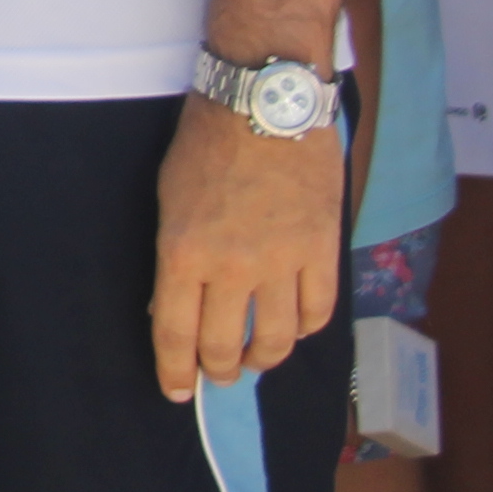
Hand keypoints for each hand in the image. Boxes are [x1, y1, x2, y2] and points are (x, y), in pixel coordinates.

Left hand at [150, 91, 342, 399]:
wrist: (263, 101)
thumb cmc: (205, 142)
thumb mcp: (169, 199)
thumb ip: (176, 256)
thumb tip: (176, 306)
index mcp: (182, 252)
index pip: (176, 333)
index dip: (175, 371)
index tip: (176, 390)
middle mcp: (232, 266)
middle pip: (226, 346)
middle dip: (218, 372)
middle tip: (218, 376)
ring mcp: (283, 261)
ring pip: (278, 339)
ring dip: (264, 358)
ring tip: (256, 358)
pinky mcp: (323, 249)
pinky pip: (318, 311)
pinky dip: (305, 329)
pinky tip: (294, 328)